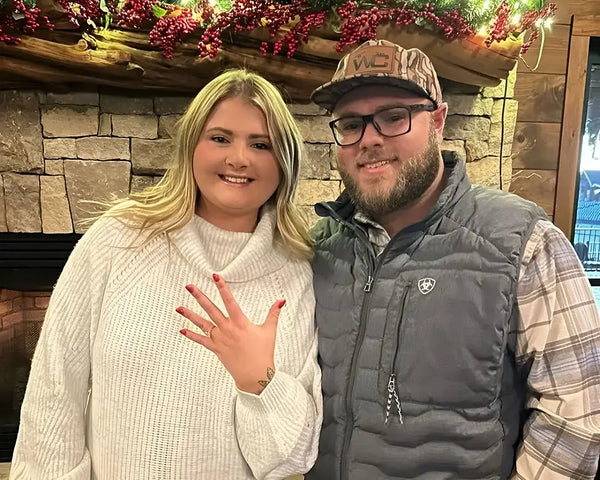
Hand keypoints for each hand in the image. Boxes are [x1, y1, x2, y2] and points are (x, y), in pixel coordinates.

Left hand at [176, 274, 284, 394]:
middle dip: (199, 296)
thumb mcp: (269, 331)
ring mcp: (220, 339)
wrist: (255, 375)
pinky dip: (192, 335)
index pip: (229, 301)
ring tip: (178, 307)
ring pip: (202, 324)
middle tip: (189, 286)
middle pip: (211, 309)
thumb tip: (282, 300)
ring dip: (190, 315)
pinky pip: (201, 340)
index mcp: (240, 323)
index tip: (215, 276)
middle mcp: (228, 329)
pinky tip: (182, 329)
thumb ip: (274, 313)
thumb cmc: (264, 352)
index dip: (222, 288)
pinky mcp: (216, 349)